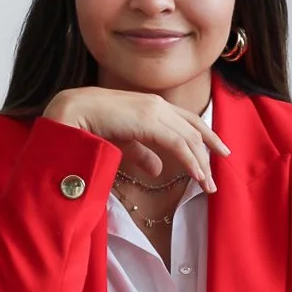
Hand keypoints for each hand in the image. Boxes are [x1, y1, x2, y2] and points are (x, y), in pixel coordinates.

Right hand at [41, 87, 229, 193]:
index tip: (218, 153)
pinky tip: (197, 176)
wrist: (73, 113)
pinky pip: (178, 143)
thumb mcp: (124, 142)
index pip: (188, 121)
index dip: (206, 136)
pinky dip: (190, 161)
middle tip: (215, 179)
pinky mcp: (149, 121)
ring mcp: (155, 111)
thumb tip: (159, 169)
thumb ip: (143, 153)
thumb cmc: (93, 125)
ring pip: (190, 138)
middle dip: (209, 154)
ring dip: (201, 164)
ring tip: (208, 186)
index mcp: (153, 106)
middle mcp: (158, 105)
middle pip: (194, 129)